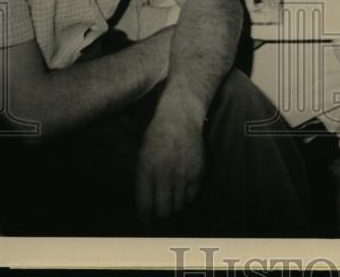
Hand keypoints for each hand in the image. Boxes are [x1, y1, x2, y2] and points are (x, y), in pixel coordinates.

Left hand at [136, 89, 205, 224]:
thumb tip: (141, 208)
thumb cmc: (157, 136)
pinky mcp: (198, 171)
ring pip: (178, 206)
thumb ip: (143, 181)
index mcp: (146, 171)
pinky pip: (192, 196)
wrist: (180, 117)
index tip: (146, 221)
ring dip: (174, 206)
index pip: (145, 206)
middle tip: (161, 214)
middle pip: (163, 211)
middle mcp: (164, 174)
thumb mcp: (142, 157)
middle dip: (160, 215)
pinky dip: (187, 197)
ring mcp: (182, 173)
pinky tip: (183, 189)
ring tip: (172, 200)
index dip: (145, 218)